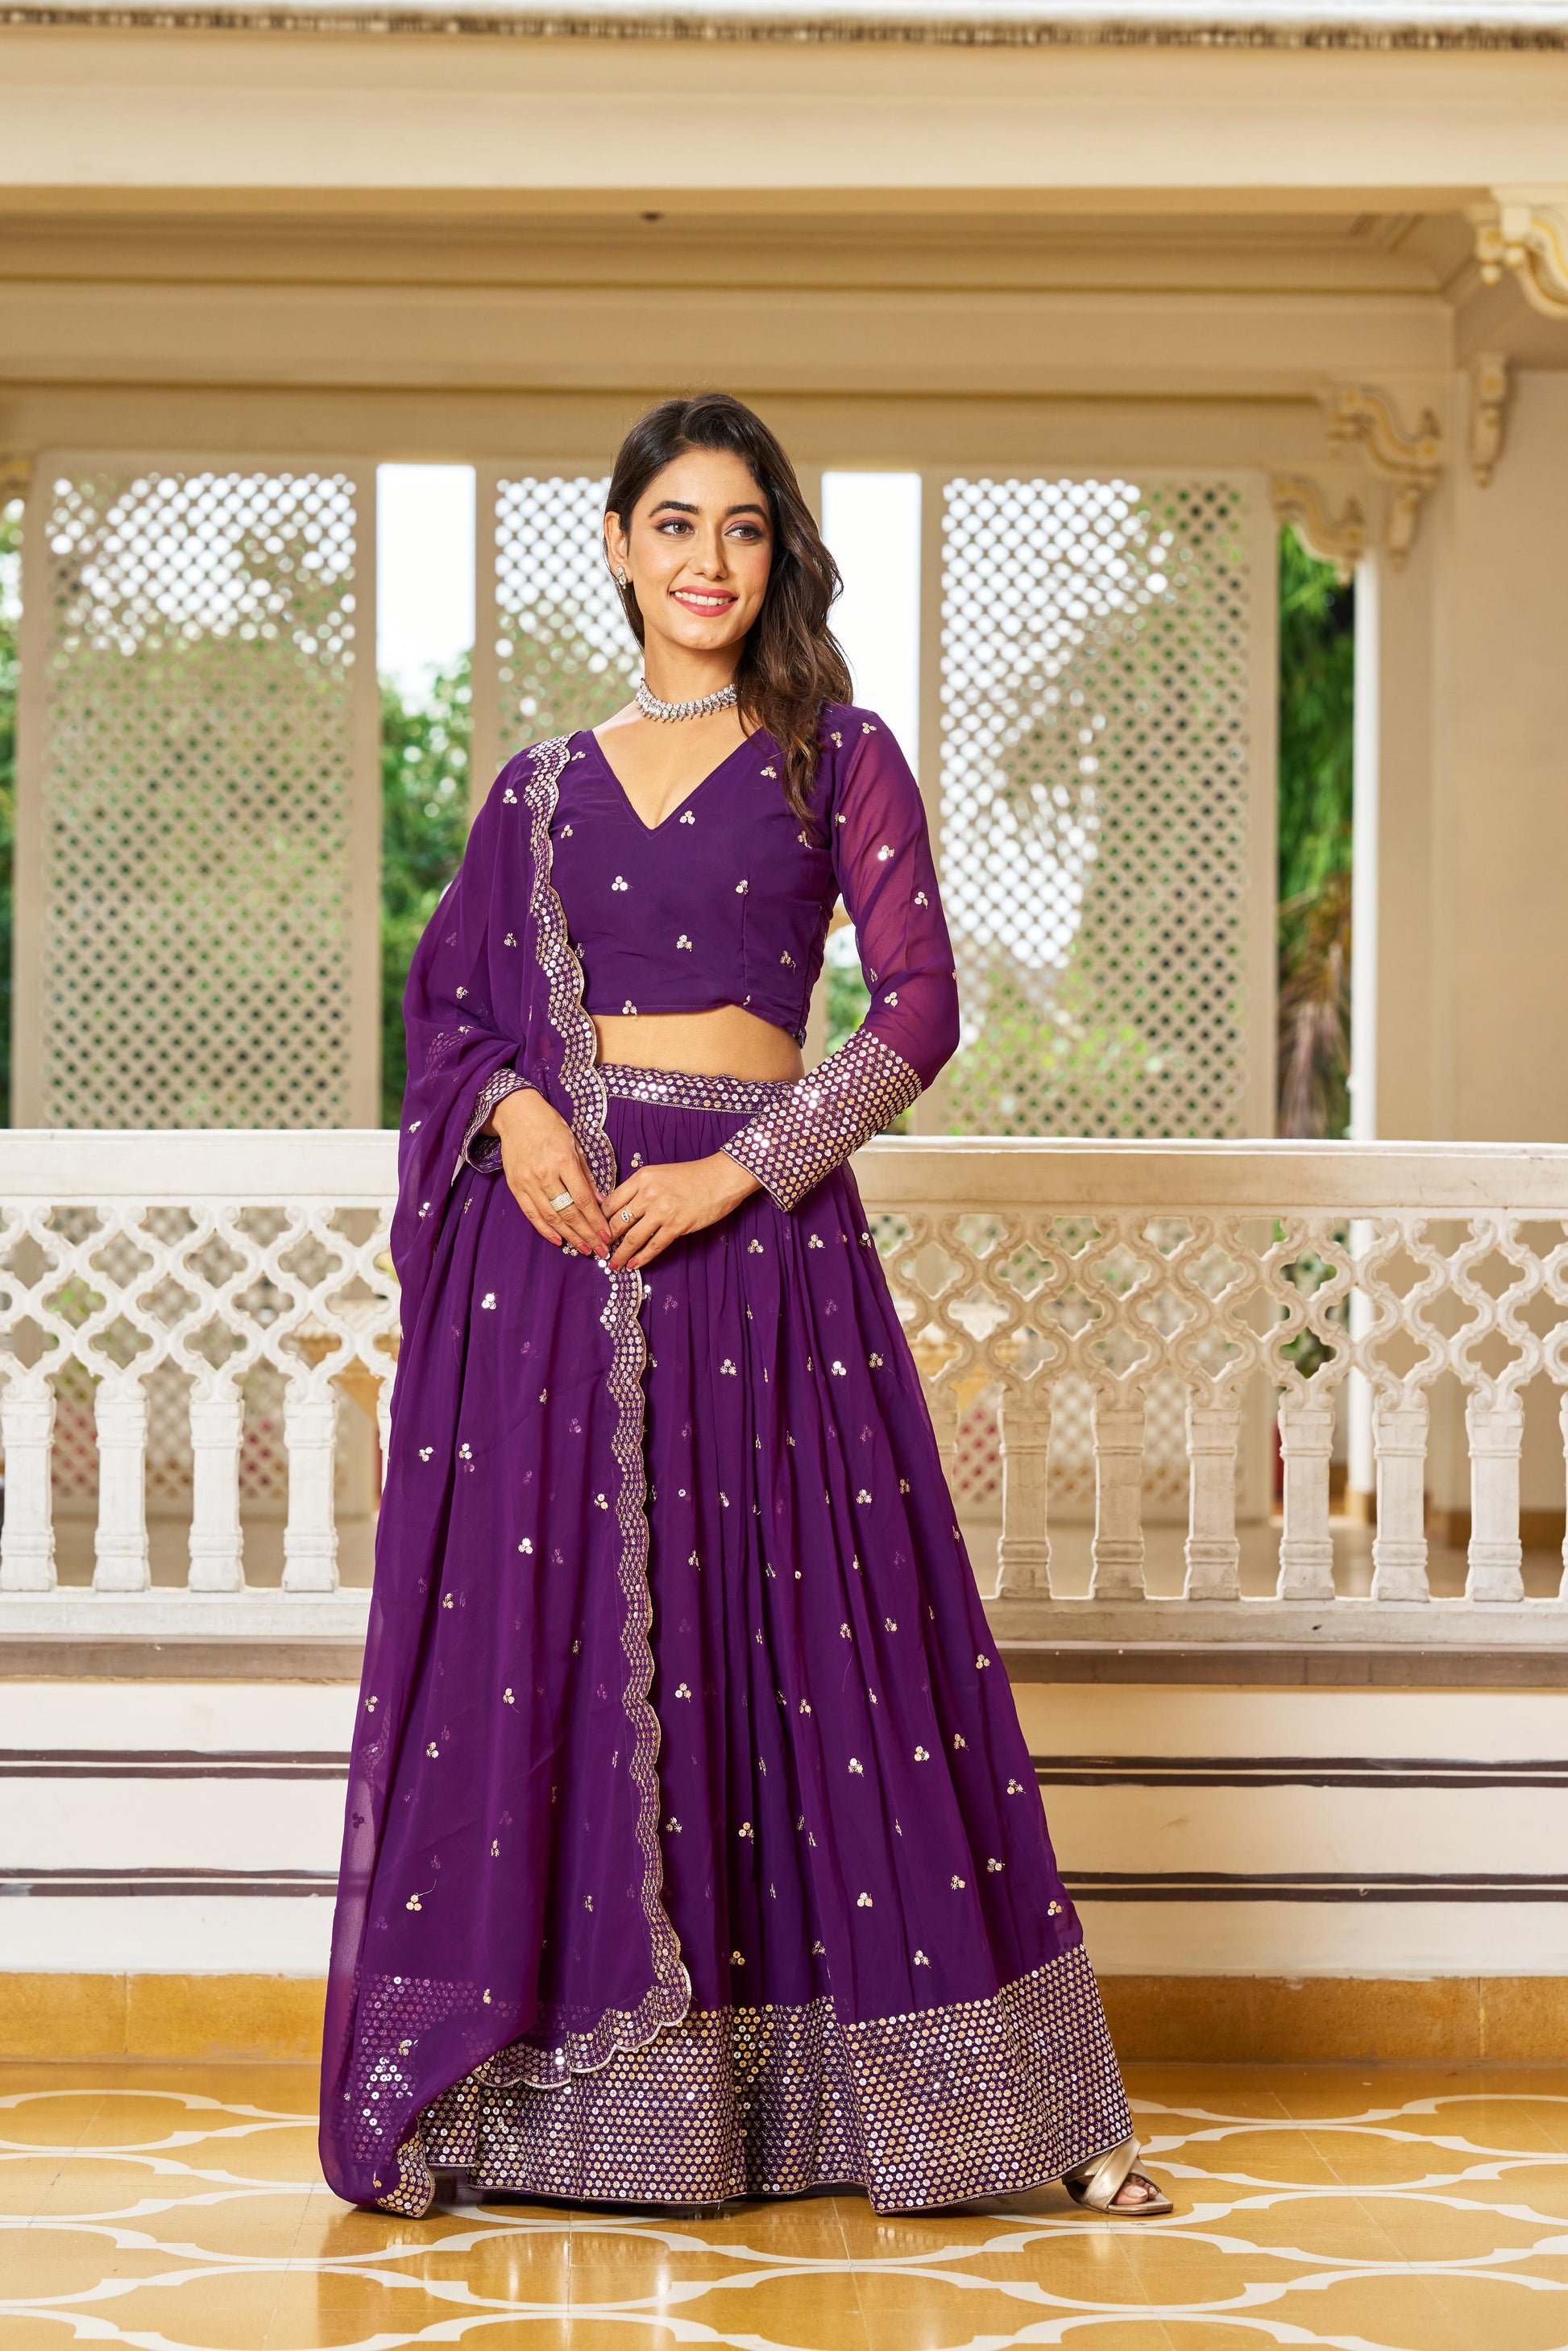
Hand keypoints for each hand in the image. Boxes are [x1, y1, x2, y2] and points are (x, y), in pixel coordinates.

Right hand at [492, 1088, 611, 1258]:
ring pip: (551, 1217)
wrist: (517, 1116)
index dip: (596, 1221)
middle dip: (586, 1235)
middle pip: (568, 1213)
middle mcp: (545, 1174)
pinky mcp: (515, 1187)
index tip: (607, 1236)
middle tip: (600, 1251)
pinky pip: (531, 1214)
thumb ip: (587, 1176)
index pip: (583, 1200)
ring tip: (583, 1250)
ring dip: (569, 1237)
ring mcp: (527, 1182)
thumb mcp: (575, 1146)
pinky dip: (545, 1230)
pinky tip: (558, 1241)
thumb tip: (601, 1202)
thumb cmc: (551, 1127)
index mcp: (563, 1161)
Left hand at [601, 1151, 759, 1271]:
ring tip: (612, 1264)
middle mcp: (648, 1194)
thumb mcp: (659, 1173)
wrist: (721, 1178)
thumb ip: (639, 1188)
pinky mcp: (677, 1226)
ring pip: (632, 1237)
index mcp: (641, 1178)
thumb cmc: (692, 1175)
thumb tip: (620, 1209)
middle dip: (605, 1240)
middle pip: (617, 1221)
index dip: (599, 1220)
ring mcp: (662, 1211)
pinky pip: (653, 1246)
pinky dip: (641, 1258)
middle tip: (598, 1251)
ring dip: (620, 1254)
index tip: (594, 1231)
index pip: (611, 1202)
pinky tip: (633, 1265)